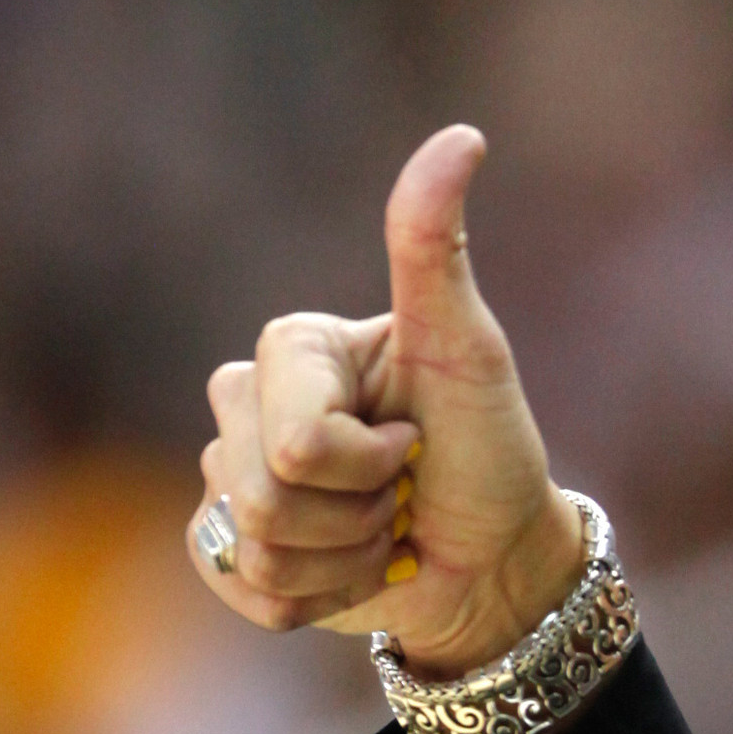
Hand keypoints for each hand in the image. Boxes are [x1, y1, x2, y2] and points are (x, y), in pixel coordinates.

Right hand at [189, 125, 583, 681]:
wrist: (499, 559)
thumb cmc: (492, 452)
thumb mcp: (471, 352)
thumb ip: (436, 250)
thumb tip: (462, 135)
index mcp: (294, 350)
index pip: (298, 435)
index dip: (367, 461)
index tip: (416, 444)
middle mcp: (249, 404)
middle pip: (263, 491)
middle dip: (355, 514)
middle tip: (400, 494)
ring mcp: (235, 477)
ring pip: (255, 543)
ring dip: (344, 559)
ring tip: (383, 532)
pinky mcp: (233, 547)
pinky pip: (243, 586)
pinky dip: (314, 598)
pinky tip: (353, 572)